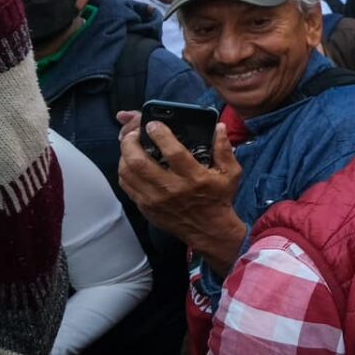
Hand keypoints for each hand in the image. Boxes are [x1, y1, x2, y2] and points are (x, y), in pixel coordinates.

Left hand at [115, 113, 247, 270]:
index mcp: (193, 177)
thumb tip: (219, 127)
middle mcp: (171, 188)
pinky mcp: (145, 207)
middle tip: (134, 132)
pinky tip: (129, 162)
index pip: (172, 152)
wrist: (209, 230)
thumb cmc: (219, 198)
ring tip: (129, 144)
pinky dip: (124, 170)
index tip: (153, 124)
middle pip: (139, 162)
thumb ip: (224, 149)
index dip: (159, 134)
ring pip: (128, 173)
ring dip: (124, 154)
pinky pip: (126, 185)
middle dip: (131, 141)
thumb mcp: (231, 173)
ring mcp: (154, 199)